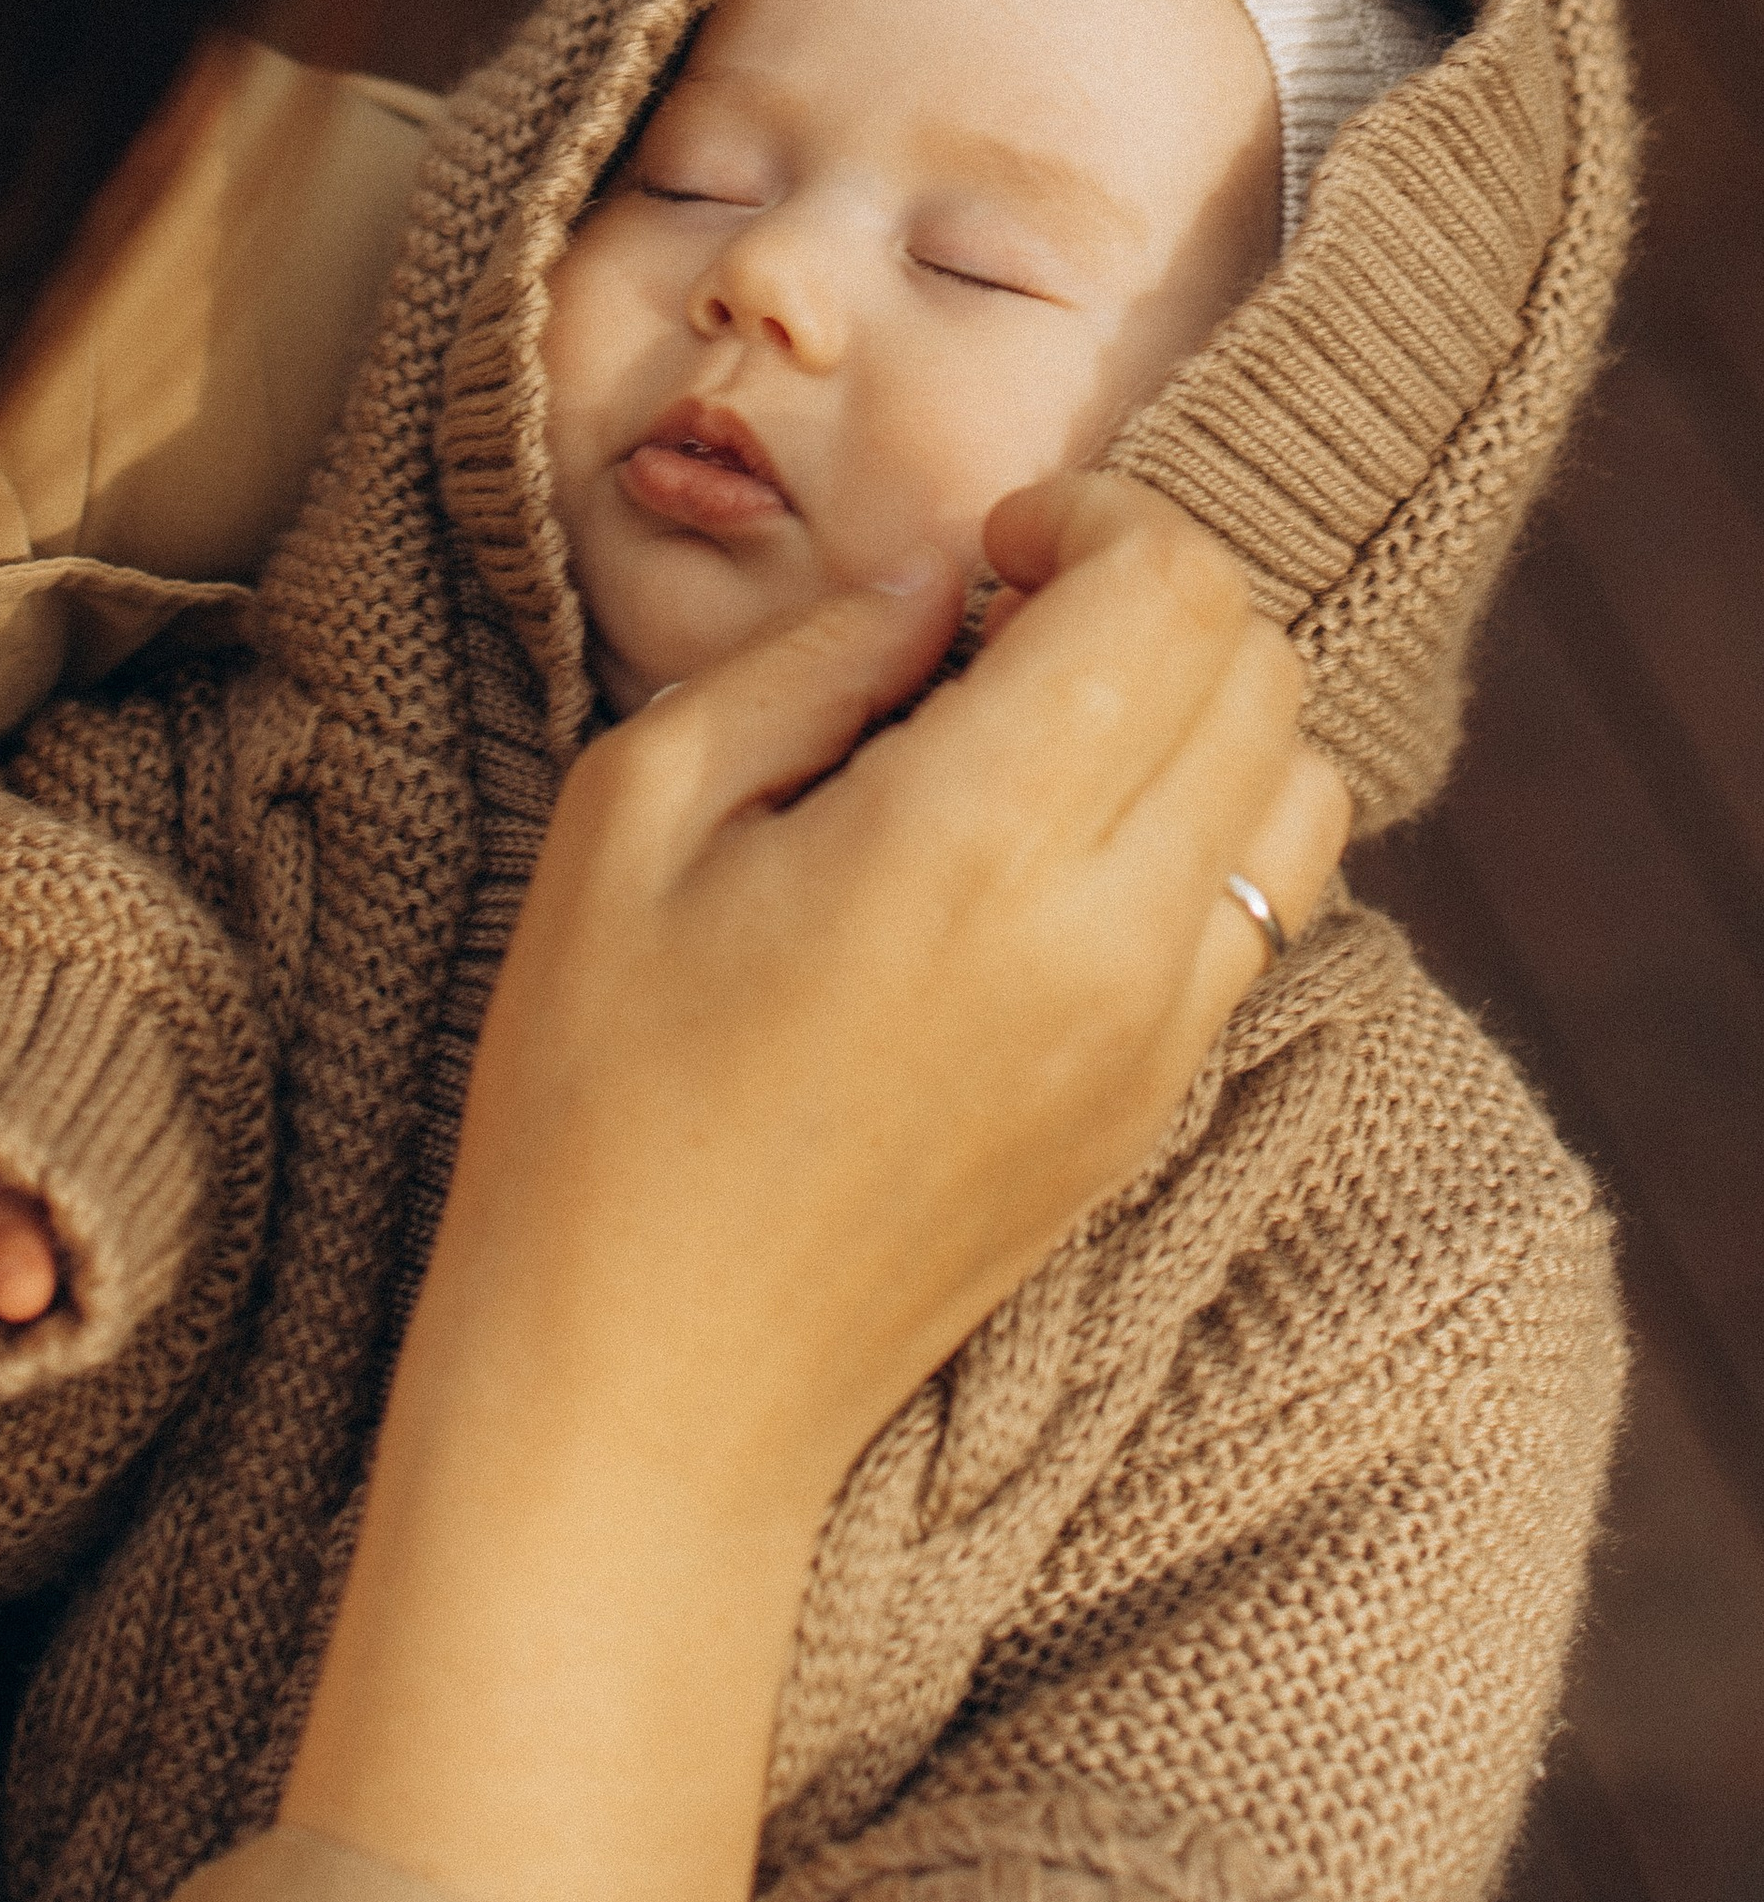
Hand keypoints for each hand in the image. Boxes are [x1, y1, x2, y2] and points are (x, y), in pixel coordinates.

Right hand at [425, 469, 1346, 1516]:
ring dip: (1205, 713)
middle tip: (1008, 624)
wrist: (649, 1385)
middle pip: (1261, 666)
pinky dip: (1208, 831)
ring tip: (1050, 737)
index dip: (1099, 516)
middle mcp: (1107, 934)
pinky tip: (1057, 856)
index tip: (994, 546)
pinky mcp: (1157, 1107)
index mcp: (968, 841)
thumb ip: (806, 664)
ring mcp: (1154, 1036)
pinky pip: (1267, 912)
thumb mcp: (632, 821)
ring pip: (1302, 786)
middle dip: (1154, 594)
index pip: (1172, 594)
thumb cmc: (598, 1093)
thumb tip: (939, 584)